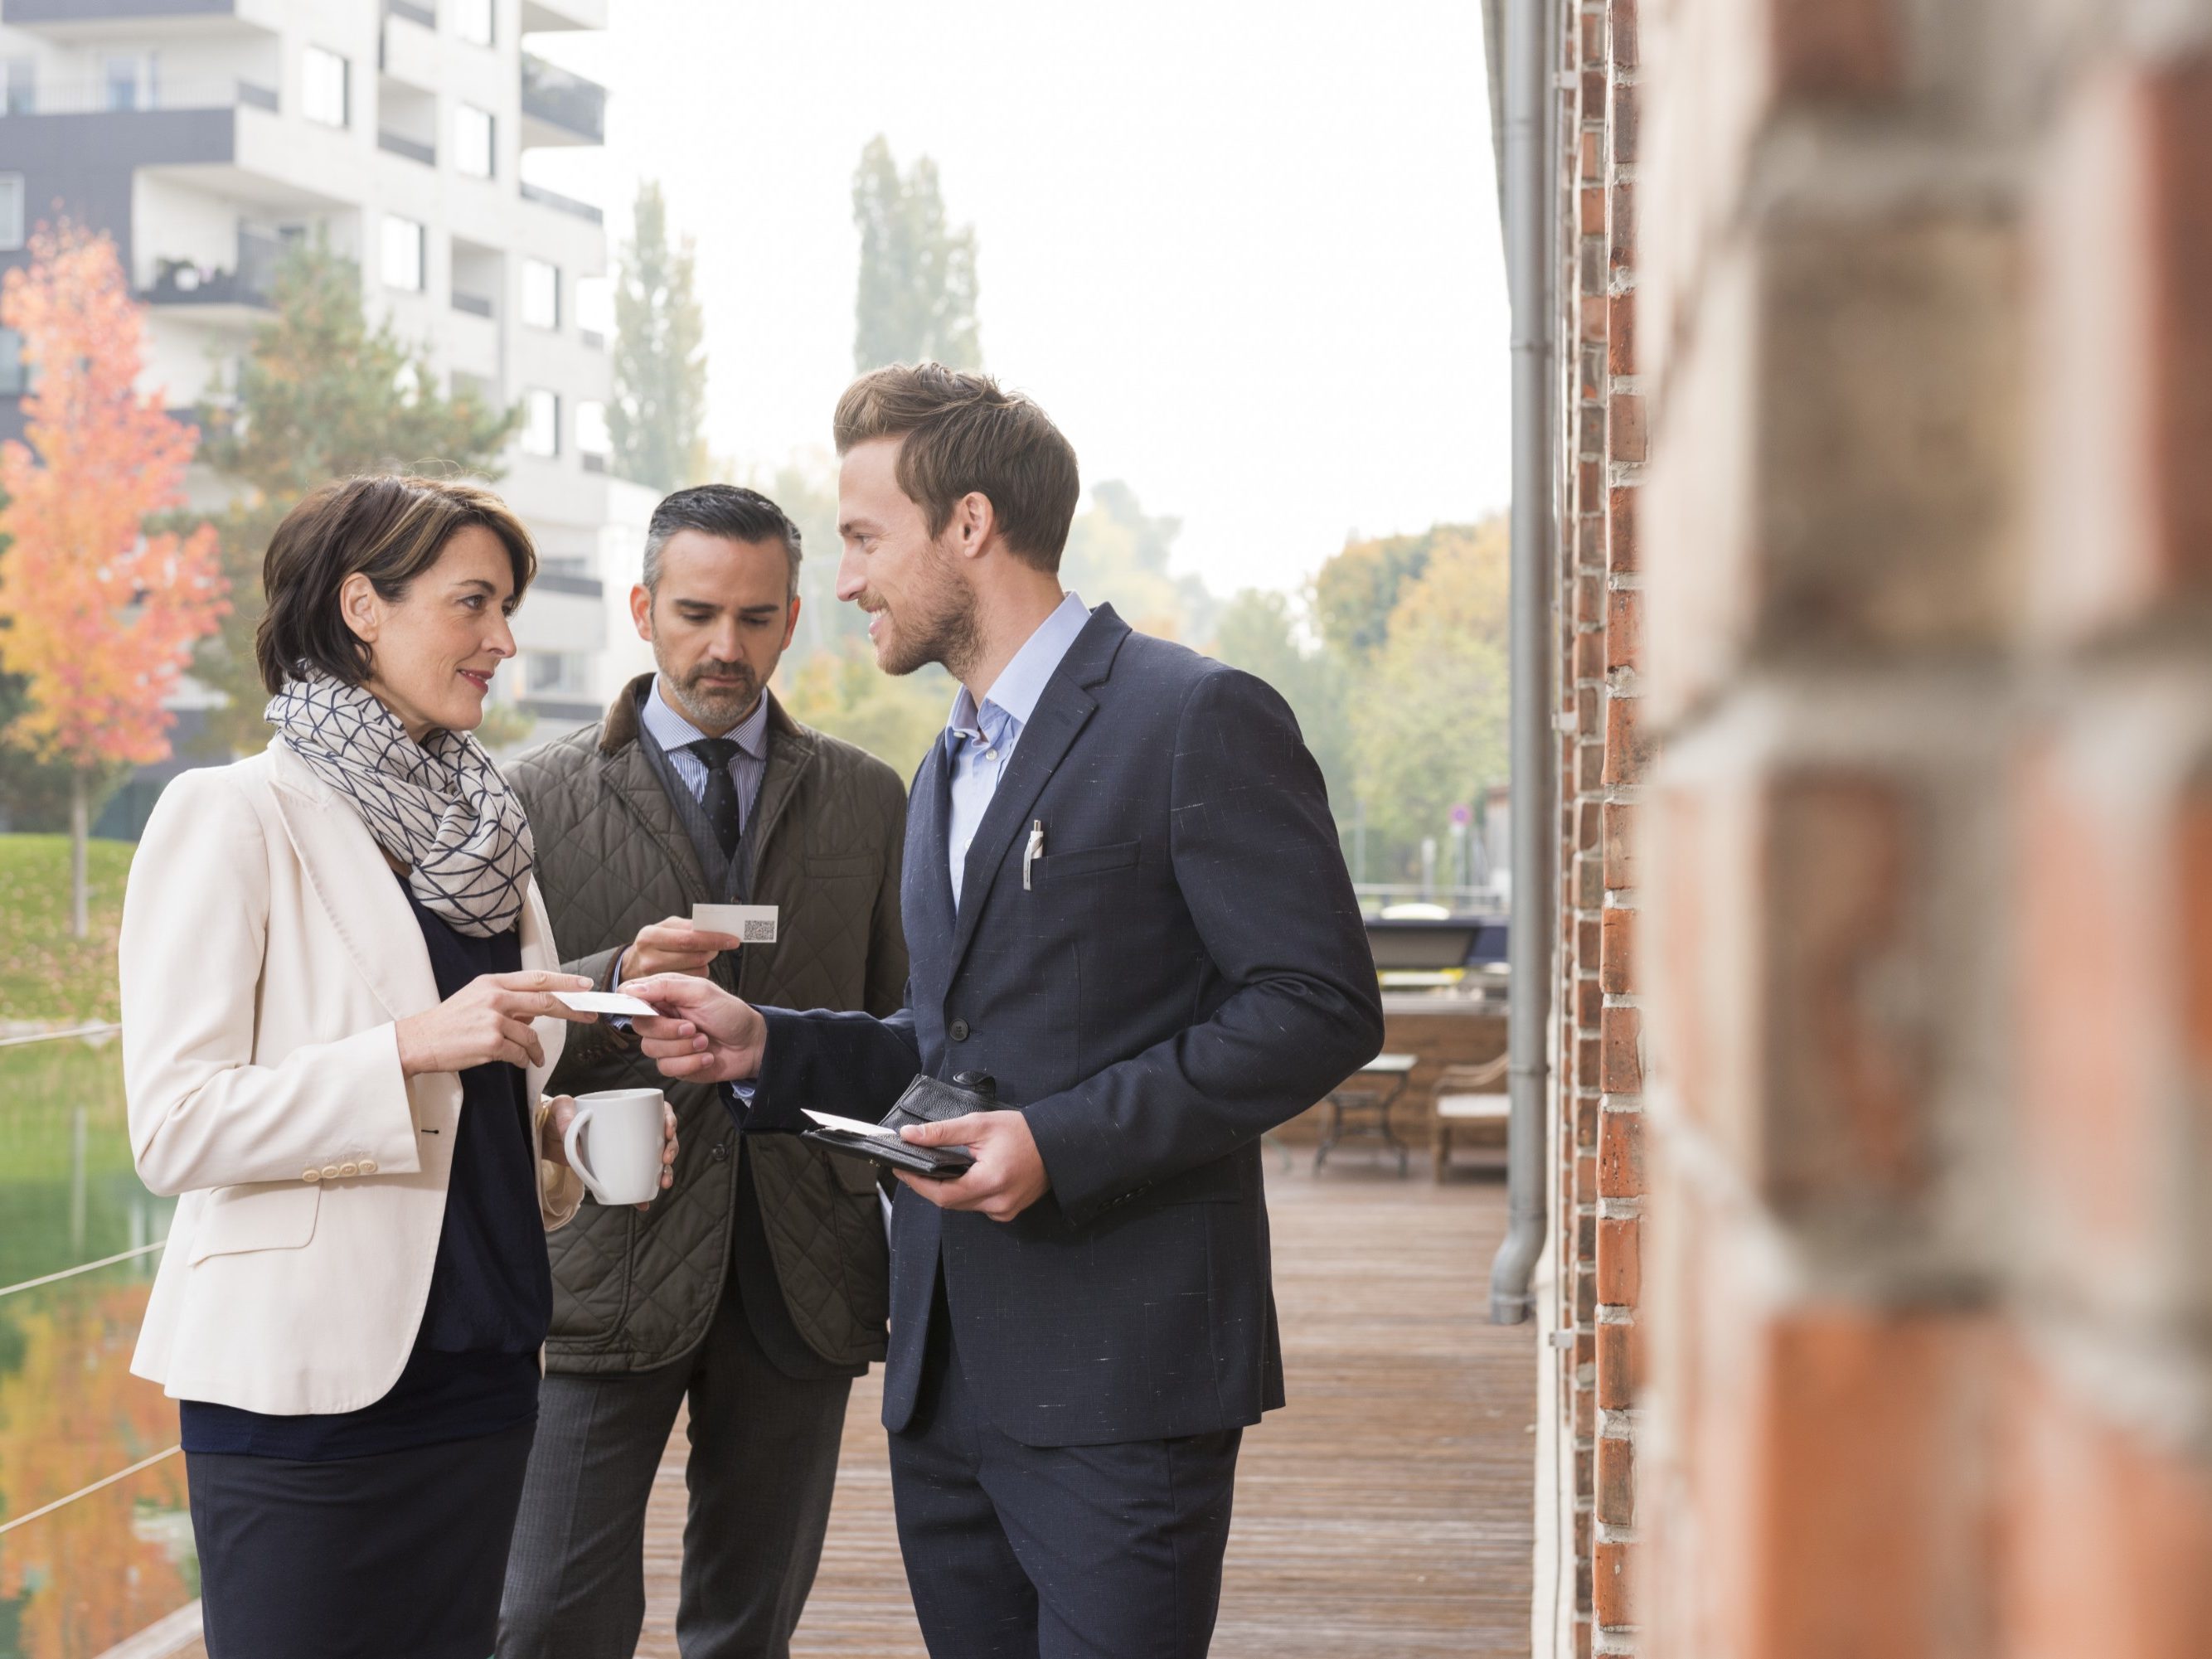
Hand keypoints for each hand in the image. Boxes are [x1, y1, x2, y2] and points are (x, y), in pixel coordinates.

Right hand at [396, 971, 596, 1075]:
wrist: (419, 1041)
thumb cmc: (449, 1022)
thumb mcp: (477, 999)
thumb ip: (508, 1001)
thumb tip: (536, 1009)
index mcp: (492, 983)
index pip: (537, 978)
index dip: (565, 982)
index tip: (585, 986)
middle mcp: (495, 997)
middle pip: (545, 1000)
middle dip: (571, 1009)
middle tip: (588, 1015)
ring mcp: (493, 1019)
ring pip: (532, 1034)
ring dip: (537, 1049)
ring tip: (533, 1056)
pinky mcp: (491, 1042)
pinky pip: (520, 1053)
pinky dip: (524, 1059)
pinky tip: (518, 1061)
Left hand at [539, 1093, 679, 1209]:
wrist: (548, 1138)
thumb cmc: (559, 1116)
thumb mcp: (560, 1108)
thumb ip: (564, 1114)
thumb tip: (571, 1128)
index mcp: (627, 1110)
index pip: (658, 1110)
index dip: (670, 1119)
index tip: (668, 1130)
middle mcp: (633, 1130)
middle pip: (663, 1136)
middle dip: (672, 1148)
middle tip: (666, 1159)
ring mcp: (629, 1151)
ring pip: (657, 1160)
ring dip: (666, 1171)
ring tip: (663, 1182)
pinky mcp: (620, 1170)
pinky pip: (637, 1181)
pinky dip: (643, 1193)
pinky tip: (644, 1203)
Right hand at [621, 917, 742, 980]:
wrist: (628, 968)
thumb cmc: (654, 943)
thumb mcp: (664, 928)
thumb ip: (686, 926)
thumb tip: (711, 926)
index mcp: (650, 936)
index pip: (689, 939)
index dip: (713, 938)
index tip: (733, 939)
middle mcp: (650, 958)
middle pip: (696, 956)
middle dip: (712, 949)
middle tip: (721, 943)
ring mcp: (655, 978)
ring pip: (697, 969)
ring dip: (707, 961)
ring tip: (703, 954)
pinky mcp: (662, 990)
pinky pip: (693, 981)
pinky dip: (699, 973)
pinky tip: (692, 967)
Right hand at [621, 973, 766, 1082]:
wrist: (751, 1044)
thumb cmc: (729, 1014)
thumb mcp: (701, 992)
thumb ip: (666, 987)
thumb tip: (632, 990)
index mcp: (664, 994)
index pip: (629, 996)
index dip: (630, 1003)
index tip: (647, 1010)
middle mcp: (661, 1018)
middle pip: (639, 1026)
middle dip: (668, 1030)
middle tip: (693, 1027)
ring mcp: (666, 1042)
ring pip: (651, 1049)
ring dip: (683, 1047)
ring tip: (705, 1041)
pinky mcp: (674, 1064)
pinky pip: (667, 1068)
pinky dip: (691, 1063)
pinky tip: (706, 1056)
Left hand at [894, 1112, 1051, 1222]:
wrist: (1058, 1143)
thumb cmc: (1023, 1132)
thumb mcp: (980, 1125)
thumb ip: (942, 1132)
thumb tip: (910, 1136)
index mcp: (989, 1181)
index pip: (941, 1193)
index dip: (916, 1183)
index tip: (901, 1168)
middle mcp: (997, 1202)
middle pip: (950, 1202)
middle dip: (929, 1185)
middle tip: (913, 1167)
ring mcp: (1004, 1210)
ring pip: (963, 1206)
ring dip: (948, 1190)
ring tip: (936, 1169)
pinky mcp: (1008, 1211)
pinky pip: (978, 1207)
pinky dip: (967, 1193)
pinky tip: (965, 1177)